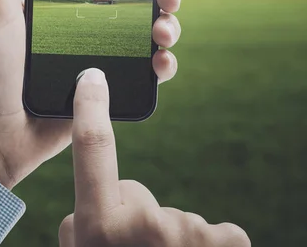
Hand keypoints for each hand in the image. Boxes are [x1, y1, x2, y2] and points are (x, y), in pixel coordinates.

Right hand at [58, 68, 249, 245]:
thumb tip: (91, 211)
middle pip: (136, 195)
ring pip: (175, 219)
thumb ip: (85, 226)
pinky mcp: (220, 244)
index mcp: (96, 226)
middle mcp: (138, 227)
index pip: (91, 149)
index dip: (90, 108)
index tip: (93, 77)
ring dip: (173, 244)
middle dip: (138, 219)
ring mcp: (181, 236)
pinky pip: (221, 234)